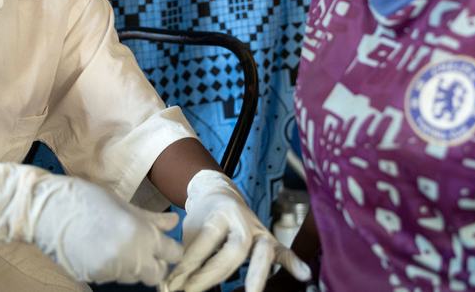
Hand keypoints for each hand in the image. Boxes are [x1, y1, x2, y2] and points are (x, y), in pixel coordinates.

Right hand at [0, 163, 182, 284]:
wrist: (46, 210)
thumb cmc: (85, 199)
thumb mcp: (123, 204)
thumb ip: (151, 218)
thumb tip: (173, 223)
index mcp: (141, 234)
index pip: (172, 255)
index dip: (169, 249)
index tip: (163, 245)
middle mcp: (129, 256)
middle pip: (157, 274)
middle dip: (155, 263)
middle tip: (144, 249)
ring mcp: (110, 270)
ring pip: (134, 277)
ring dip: (132, 265)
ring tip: (116, 244)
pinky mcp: (94, 278)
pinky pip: (113, 277)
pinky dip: (112, 267)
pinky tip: (100, 250)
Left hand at [165, 170, 311, 291]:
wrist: (219, 193)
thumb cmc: (204, 217)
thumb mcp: (189, 229)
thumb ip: (184, 257)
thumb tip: (170, 287)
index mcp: (220, 213)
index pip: (205, 242)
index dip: (188, 265)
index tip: (173, 284)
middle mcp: (244, 220)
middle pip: (235, 250)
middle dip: (213, 274)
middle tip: (192, 291)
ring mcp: (260, 230)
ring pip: (263, 251)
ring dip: (258, 274)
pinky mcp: (269, 239)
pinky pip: (283, 251)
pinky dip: (294, 262)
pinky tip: (304, 275)